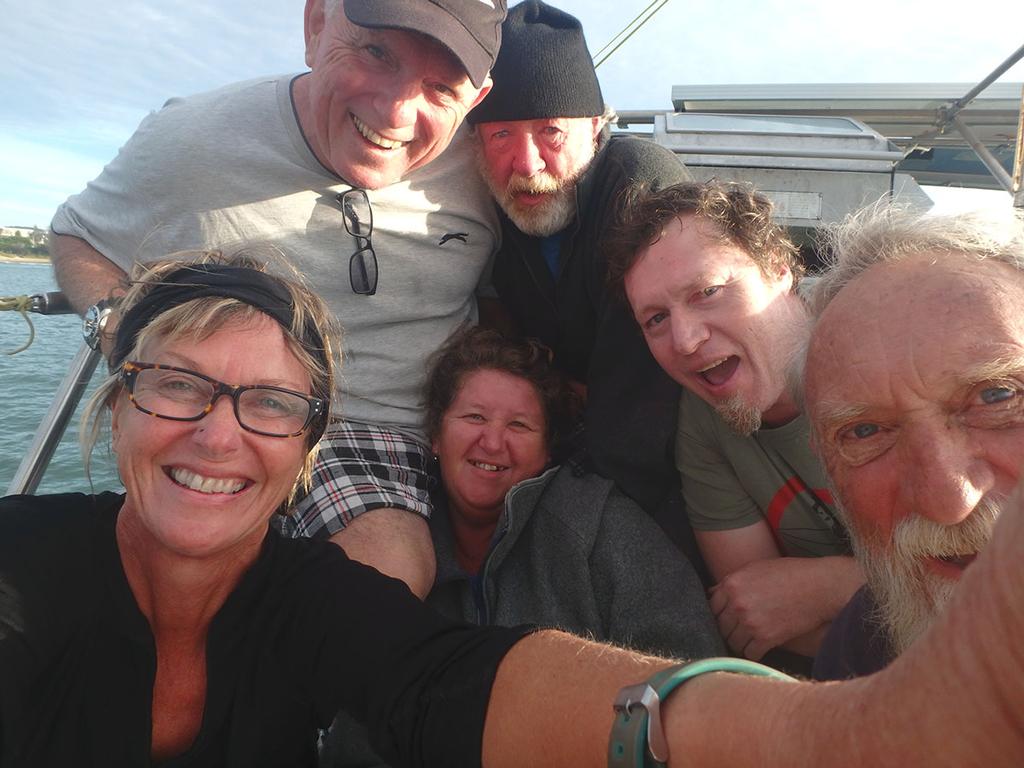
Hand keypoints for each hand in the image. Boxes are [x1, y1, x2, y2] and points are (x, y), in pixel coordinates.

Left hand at [709, 556, 853, 659]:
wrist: (819, 587)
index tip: (726, 618)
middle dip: (728, 629)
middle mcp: (737, 603)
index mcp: (732, 584)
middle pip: (720, 626)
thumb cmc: (789, 573)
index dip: (719, 614)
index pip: (712, 607)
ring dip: (740, 642)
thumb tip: (712, 592)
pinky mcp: (766, 638)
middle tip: (738, 631)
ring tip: (749, 640)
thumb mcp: (755, 568)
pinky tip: (760, 648)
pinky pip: (749, 653)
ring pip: (732, 642)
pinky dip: (754, 652)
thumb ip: (732, 581)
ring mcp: (750, 622)